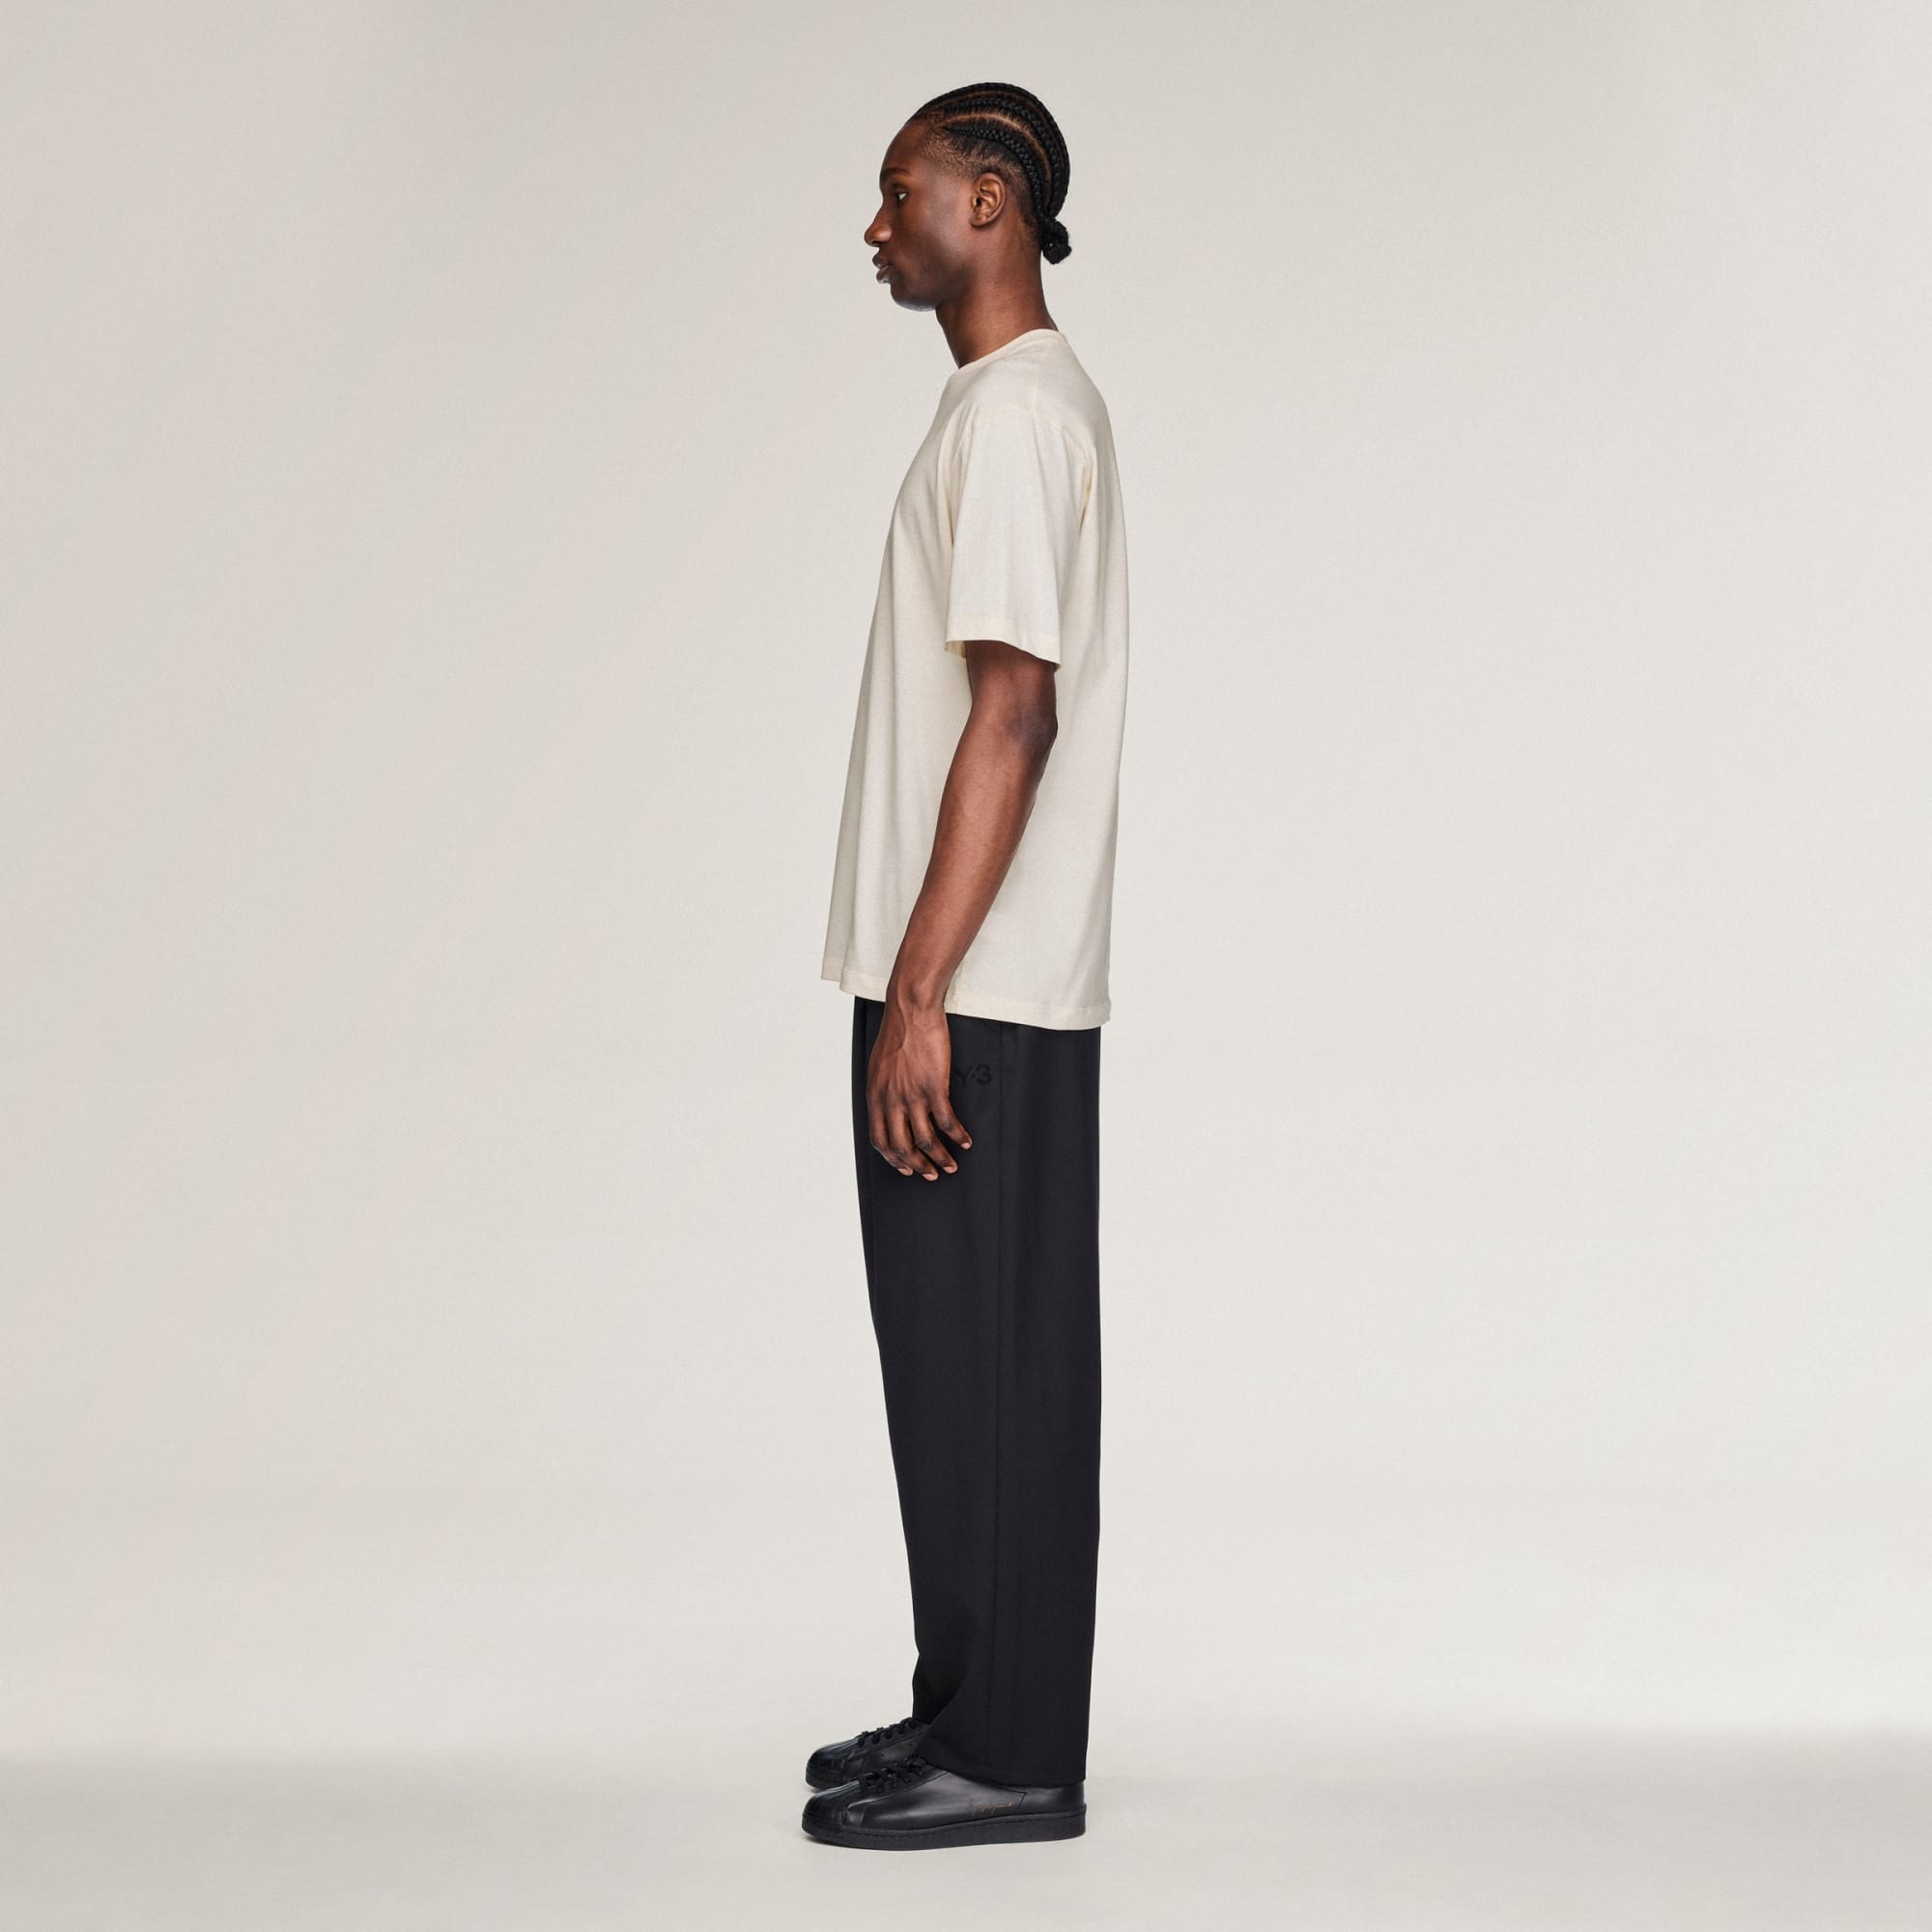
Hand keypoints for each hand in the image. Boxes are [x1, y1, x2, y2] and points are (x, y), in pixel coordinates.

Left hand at [867, 1000, 973, 1178]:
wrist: (910, 1010)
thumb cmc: (896, 1033)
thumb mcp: (878, 1066)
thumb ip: (882, 1090)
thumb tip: (888, 1107)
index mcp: (875, 1096)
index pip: (880, 1140)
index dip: (893, 1159)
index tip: (905, 1168)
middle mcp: (890, 1100)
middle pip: (902, 1146)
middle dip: (917, 1165)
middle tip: (930, 1174)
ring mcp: (912, 1095)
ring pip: (925, 1140)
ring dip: (939, 1158)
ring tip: (950, 1166)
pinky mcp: (933, 1087)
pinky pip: (946, 1121)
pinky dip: (957, 1136)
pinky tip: (965, 1141)